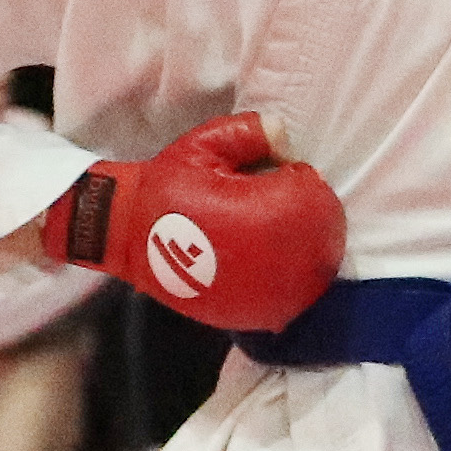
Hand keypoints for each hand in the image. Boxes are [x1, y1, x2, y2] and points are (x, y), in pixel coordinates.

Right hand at [39, 112, 344, 331]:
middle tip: (272, 201)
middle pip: (325, 234)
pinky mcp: (257, 316)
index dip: (298, 180)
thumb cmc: (168, 186)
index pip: (317, 197)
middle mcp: (276, 262)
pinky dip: (290, 275)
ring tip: (268, 229)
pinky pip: (296, 295)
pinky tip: (265, 258)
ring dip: (302, 244)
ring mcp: (269, 297)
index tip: (275, 175)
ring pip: (316, 268)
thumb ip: (251, 135)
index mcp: (266, 215)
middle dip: (305, 213)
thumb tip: (286, 137)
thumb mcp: (205, 145)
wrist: (125, 234)